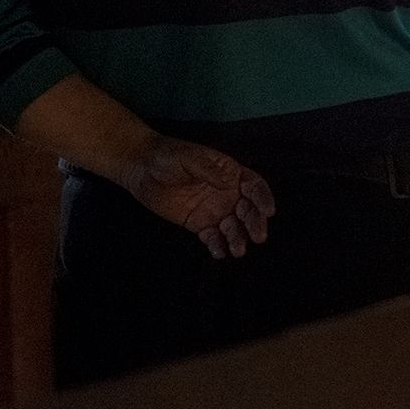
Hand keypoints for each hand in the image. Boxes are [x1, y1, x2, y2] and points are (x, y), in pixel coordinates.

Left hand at [118, 135, 275, 259]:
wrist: (141, 169)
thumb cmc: (167, 156)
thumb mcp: (188, 157)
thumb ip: (209, 170)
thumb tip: (231, 181)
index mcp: (229, 173)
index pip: (254, 186)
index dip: (263, 198)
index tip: (268, 211)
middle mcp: (226, 193)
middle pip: (248, 210)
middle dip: (255, 223)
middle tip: (257, 236)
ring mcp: (214, 210)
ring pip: (233, 227)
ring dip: (238, 238)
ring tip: (237, 250)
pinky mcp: (199, 224)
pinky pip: (213, 237)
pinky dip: (218, 246)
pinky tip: (219, 252)